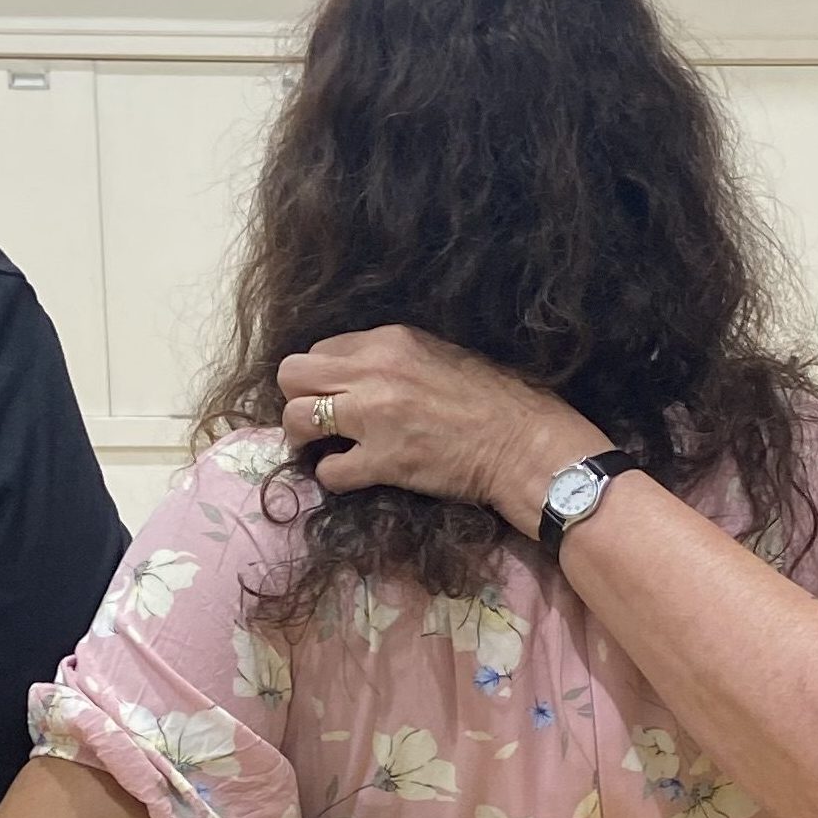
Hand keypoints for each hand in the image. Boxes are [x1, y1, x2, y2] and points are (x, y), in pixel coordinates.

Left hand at [277, 327, 612, 532]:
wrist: (525, 444)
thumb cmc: (496, 401)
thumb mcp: (440, 356)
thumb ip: (392, 360)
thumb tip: (357, 375)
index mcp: (389, 340)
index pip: (321, 349)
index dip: (321, 377)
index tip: (333, 397)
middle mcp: (373, 371)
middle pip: (292, 374)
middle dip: (296, 400)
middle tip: (316, 422)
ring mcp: (374, 417)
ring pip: (296, 419)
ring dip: (303, 439)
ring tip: (322, 450)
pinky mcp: (384, 462)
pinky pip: (328, 471)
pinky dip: (332, 477)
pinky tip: (352, 476)